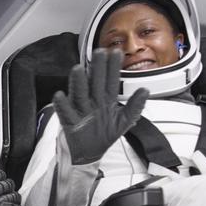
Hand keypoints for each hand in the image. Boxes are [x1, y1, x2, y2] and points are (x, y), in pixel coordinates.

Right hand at [52, 48, 147, 164]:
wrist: (90, 153)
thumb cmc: (105, 134)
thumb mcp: (124, 121)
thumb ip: (135, 106)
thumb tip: (145, 90)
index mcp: (106, 100)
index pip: (111, 80)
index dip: (113, 67)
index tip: (116, 52)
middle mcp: (93, 102)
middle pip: (94, 82)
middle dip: (97, 68)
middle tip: (99, 52)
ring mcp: (81, 110)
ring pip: (79, 94)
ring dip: (78, 82)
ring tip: (78, 69)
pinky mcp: (70, 122)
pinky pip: (65, 112)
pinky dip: (62, 105)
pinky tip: (60, 95)